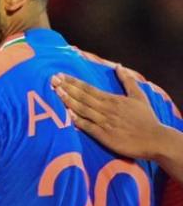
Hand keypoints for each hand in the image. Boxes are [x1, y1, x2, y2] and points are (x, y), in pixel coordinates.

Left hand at [52, 66, 169, 159]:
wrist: (155, 139)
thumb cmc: (146, 118)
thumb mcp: (139, 96)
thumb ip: (127, 81)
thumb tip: (118, 66)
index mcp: (113, 99)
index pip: (89, 88)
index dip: (73, 82)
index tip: (60, 75)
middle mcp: (107, 109)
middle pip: (83, 97)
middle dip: (66, 88)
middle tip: (51, 80)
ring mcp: (105, 122)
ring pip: (83, 110)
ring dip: (69, 101)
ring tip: (56, 92)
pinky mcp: (104, 135)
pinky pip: (88, 127)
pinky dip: (77, 121)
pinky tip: (66, 115)